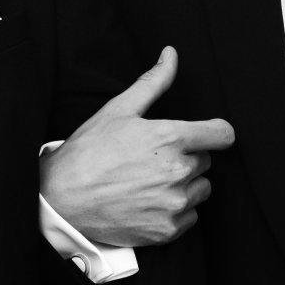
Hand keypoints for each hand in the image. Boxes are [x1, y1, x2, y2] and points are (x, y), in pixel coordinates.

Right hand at [40, 47, 234, 245]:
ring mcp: (174, 204)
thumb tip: (171, 54)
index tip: (206, 136)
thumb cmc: (88, 152)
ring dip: (184, 186)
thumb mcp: (119, 110)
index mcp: (172, 138)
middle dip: (187, 159)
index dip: (215, 133)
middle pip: (206, 162)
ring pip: (200, 191)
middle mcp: (179, 172)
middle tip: (154, 161)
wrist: (62, 200)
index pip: (222, 134)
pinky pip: (189, 218)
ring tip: (151, 184)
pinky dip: (175, 213)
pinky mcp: (168, 230)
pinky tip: (148, 204)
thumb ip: (153, 82)